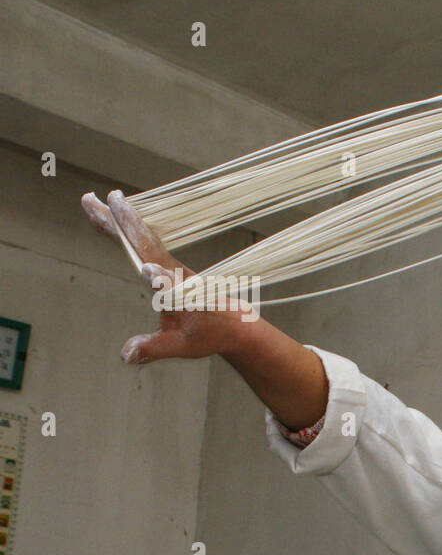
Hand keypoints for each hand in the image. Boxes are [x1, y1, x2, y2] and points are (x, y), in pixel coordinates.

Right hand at [82, 190, 253, 363]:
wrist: (235, 324)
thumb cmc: (210, 334)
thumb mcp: (181, 346)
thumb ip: (153, 348)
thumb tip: (126, 355)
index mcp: (180, 293)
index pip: (164, 281)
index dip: (156, 277)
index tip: (147, 270)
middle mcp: (175, 272)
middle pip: (146, 245)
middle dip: (122, 225)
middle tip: (96, 201)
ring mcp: (172, 264)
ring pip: (143, 236)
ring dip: (119, 217)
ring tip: (93, 199)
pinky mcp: (169, 263)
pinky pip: (145, 240)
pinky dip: (126, 226)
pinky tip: (111, 215)